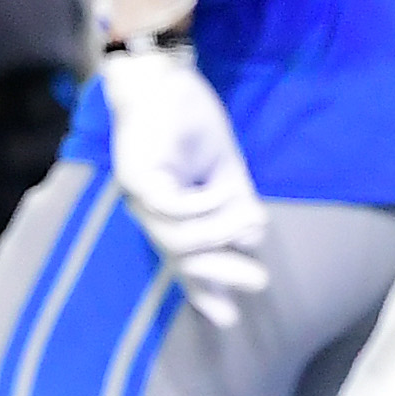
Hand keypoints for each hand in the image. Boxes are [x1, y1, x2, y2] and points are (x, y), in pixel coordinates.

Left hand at [98, 47, 269, 327]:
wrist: (162, 76)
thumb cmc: (189, 122)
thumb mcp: (223, 170)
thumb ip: (235, 205)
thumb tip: (254, 237)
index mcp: (168, 213)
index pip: (183, 261)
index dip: (205, 290)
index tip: (228, 319)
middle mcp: (148, 211)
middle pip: (179, 257)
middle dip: (220, 273)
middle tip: (259, 281)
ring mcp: (138, 195)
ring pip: (177, 237)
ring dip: (220, 233)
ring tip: (251, 217)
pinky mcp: (135, 175)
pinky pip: (172, 207)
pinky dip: (205, 205)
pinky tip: (227, 192)